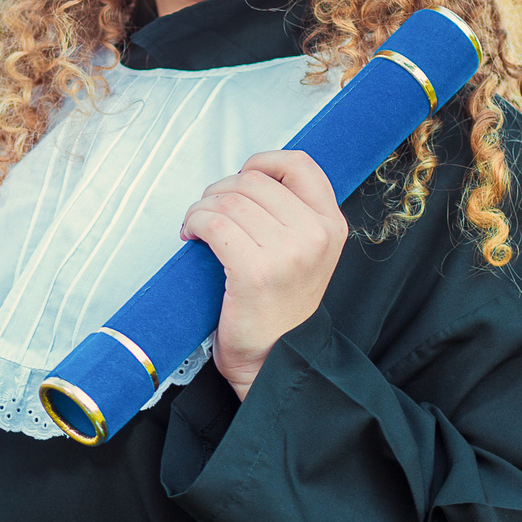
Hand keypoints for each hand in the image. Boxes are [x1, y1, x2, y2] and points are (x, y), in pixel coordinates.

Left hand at [181, 150, 347, 401]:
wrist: (274, 359)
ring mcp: (288, 252)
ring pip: (228, 200)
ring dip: (201, 208)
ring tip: (196, 226)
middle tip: (207, 211)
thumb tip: (248, 177)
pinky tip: (190, 236)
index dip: (263, 162)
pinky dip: (194, 223)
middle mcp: (315, 234)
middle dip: (220, 190)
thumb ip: (291, 214)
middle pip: (253, 181)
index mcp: (331, 224)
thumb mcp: (306, 253)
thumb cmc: (279, 307)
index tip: (242, 178)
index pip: (299, 164)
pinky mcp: (256, 271)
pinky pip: (213, 223)